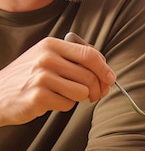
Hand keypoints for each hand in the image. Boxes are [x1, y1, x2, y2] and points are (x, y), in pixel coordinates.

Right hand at [0, 36, 114, 126]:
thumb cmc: (27, 77)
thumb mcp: (46, 57)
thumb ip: (73, 58)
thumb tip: (106, 70)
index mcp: (51, 45)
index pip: (90, 54)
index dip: (105, 69)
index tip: (110, 79)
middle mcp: (46, 58)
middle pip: (89, 76)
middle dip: (97, 89)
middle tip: (94, 95)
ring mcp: (41, 76)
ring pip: (82, 91)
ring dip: (78, 97)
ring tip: (64, 94)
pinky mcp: (38, 96)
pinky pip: (68, 104)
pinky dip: (63, 105)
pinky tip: (50, 101)